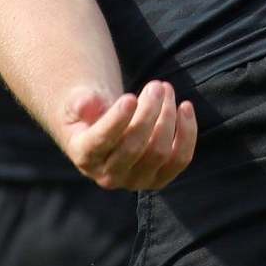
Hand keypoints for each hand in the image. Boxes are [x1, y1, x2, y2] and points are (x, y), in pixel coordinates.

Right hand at [60, 79, 196, 190]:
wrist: (103, 133)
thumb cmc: (89, 114)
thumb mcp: (77, 103)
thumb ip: (81, 102)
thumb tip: (87, 104)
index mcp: (84, 155)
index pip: (101, 142)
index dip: (116, 121)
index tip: (130, 97)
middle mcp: (108, 176)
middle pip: (133, 147)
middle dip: (148, 112)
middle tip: (156, 85)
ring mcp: (135, 180)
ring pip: (159, 152)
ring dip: (168, 117)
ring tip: (166, 89)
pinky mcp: (159, 178)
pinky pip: (180, 160)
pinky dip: (187, 133)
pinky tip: (185, 106)